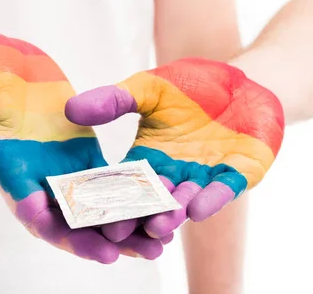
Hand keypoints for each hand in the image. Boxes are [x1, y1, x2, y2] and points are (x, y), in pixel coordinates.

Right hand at [0, 32, 168, 262]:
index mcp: (9, 171)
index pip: (35, 214)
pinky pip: (109, 174)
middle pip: (71, 220)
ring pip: (95, 204)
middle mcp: (37, 177)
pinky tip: (160, 201)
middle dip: (104, 240)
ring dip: (125, 224)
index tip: (99, 252)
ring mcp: (61, 164)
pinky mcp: (81, 148)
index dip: (65, 235)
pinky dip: (131, 191)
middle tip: (143, 254)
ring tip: (161, 242)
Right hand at [65, 57, 283, 239]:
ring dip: (171, 215)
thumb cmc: (191, 83)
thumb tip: (70, 109)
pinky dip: (210, 200)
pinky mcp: (237, 175)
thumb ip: (113, 100)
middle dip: (135, 216)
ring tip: (157, 224)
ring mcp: (205, 177)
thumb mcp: (147, 88)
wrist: (242, 79)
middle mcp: (173, 173)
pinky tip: (196, 209)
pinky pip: (222, 190)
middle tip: (117, 232)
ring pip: (184, 202)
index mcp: (147, 157)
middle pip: (150, 201)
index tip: (86, 208)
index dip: (106, 194)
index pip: (122, 181)